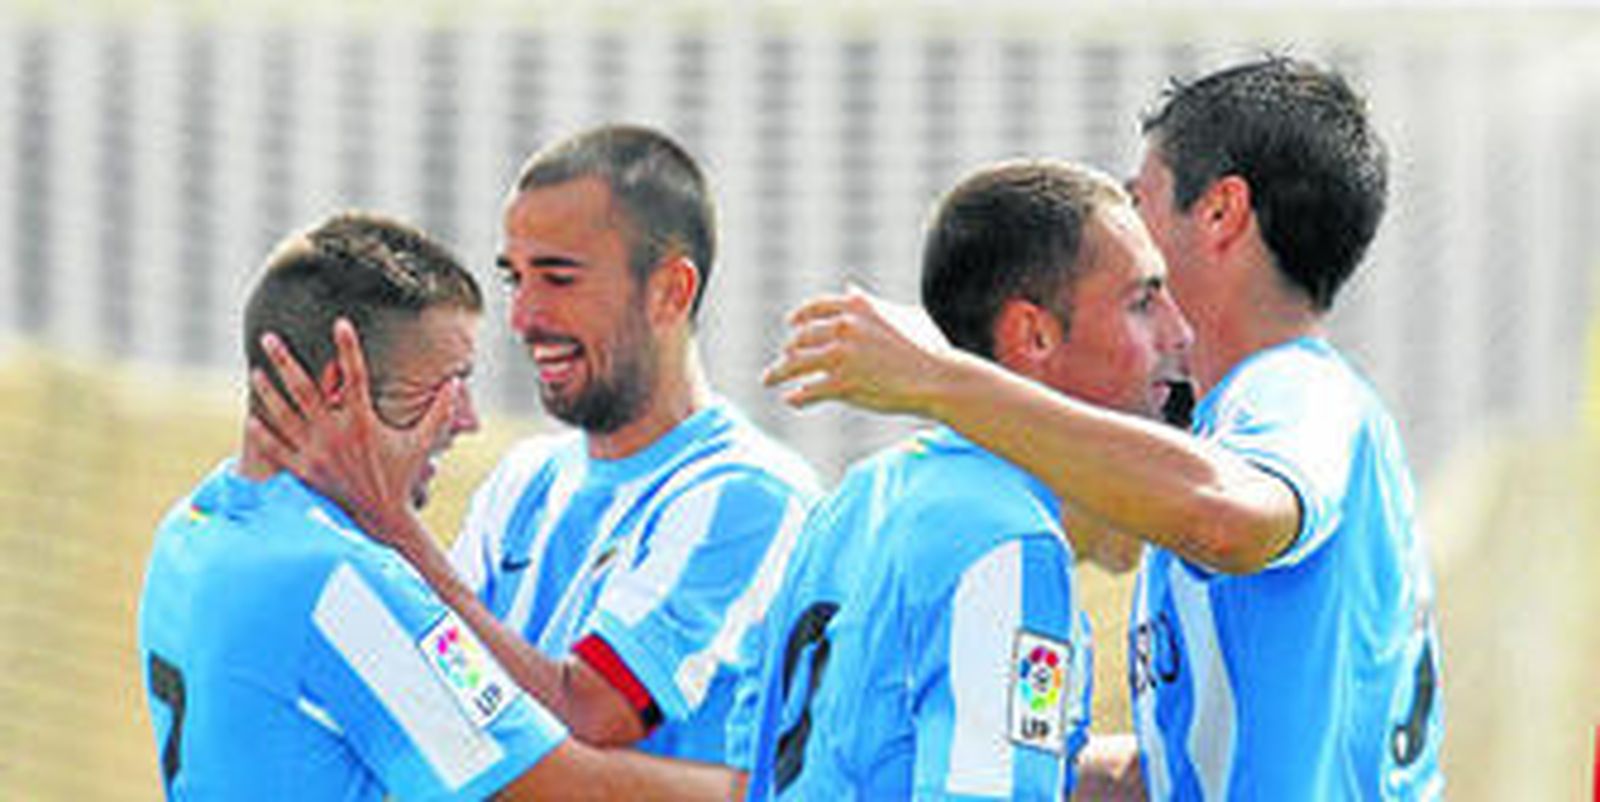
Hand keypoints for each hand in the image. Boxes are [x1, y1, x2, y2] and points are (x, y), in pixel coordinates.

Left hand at [246, 319, 456, 545]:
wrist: (382, 517)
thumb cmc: (401, 476)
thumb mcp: (423, 443)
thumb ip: (440, 412)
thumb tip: (458, 383)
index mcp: (362, 421)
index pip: (355, 375)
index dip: (348, 347)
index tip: (341, 323)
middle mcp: (334, 433)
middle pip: (302, 389)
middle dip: (284, 361)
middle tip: (268, 338)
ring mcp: (314, 452)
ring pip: (283, 415)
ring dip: (268, 392)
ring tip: (256, 371)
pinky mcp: (303, 471)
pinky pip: (276, 449)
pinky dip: (262, 434)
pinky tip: (250, 419)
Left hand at [761, 286, 953, 414]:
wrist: (940, 378)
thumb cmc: (929, 347)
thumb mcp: (902, 314)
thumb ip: (872, 302)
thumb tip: (850, 289)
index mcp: (856, 307)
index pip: (814, 309)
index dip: (799, 317)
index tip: (791, 325)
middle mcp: (843, 327)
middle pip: (801, 338)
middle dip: (789, 350)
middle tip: (783, 360)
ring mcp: (840, 356)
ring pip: (795, 363)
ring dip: (778, 372)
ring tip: (769, 380)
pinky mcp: (841, 383)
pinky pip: (808, 391)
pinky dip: (797, 396)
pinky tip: (791, 400)